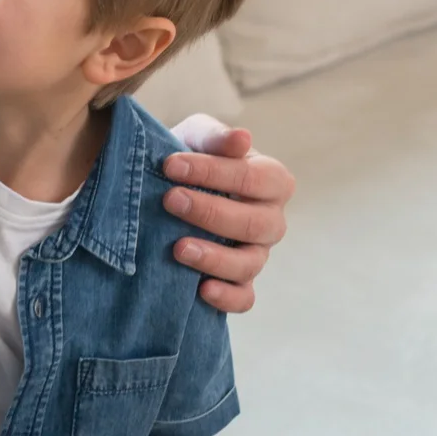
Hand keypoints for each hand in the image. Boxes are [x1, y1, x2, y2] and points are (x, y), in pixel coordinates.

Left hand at [162, 115, 295, 314]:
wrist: (165, 188)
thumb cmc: (189, 158)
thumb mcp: (197, 137)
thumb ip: (216, 138)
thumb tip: (241, 138)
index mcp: (271, 181)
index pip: (255, 178)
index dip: (213, 172)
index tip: (170, 165)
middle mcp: (271, 220)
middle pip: (257, 223)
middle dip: (211, 212)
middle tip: (170, 200)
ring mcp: (256, 253)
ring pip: (249, 263)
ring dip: (215, 258)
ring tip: (178, 248)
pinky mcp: (238, 282)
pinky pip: (244, 298)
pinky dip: (227, 297)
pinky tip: (201, 290)